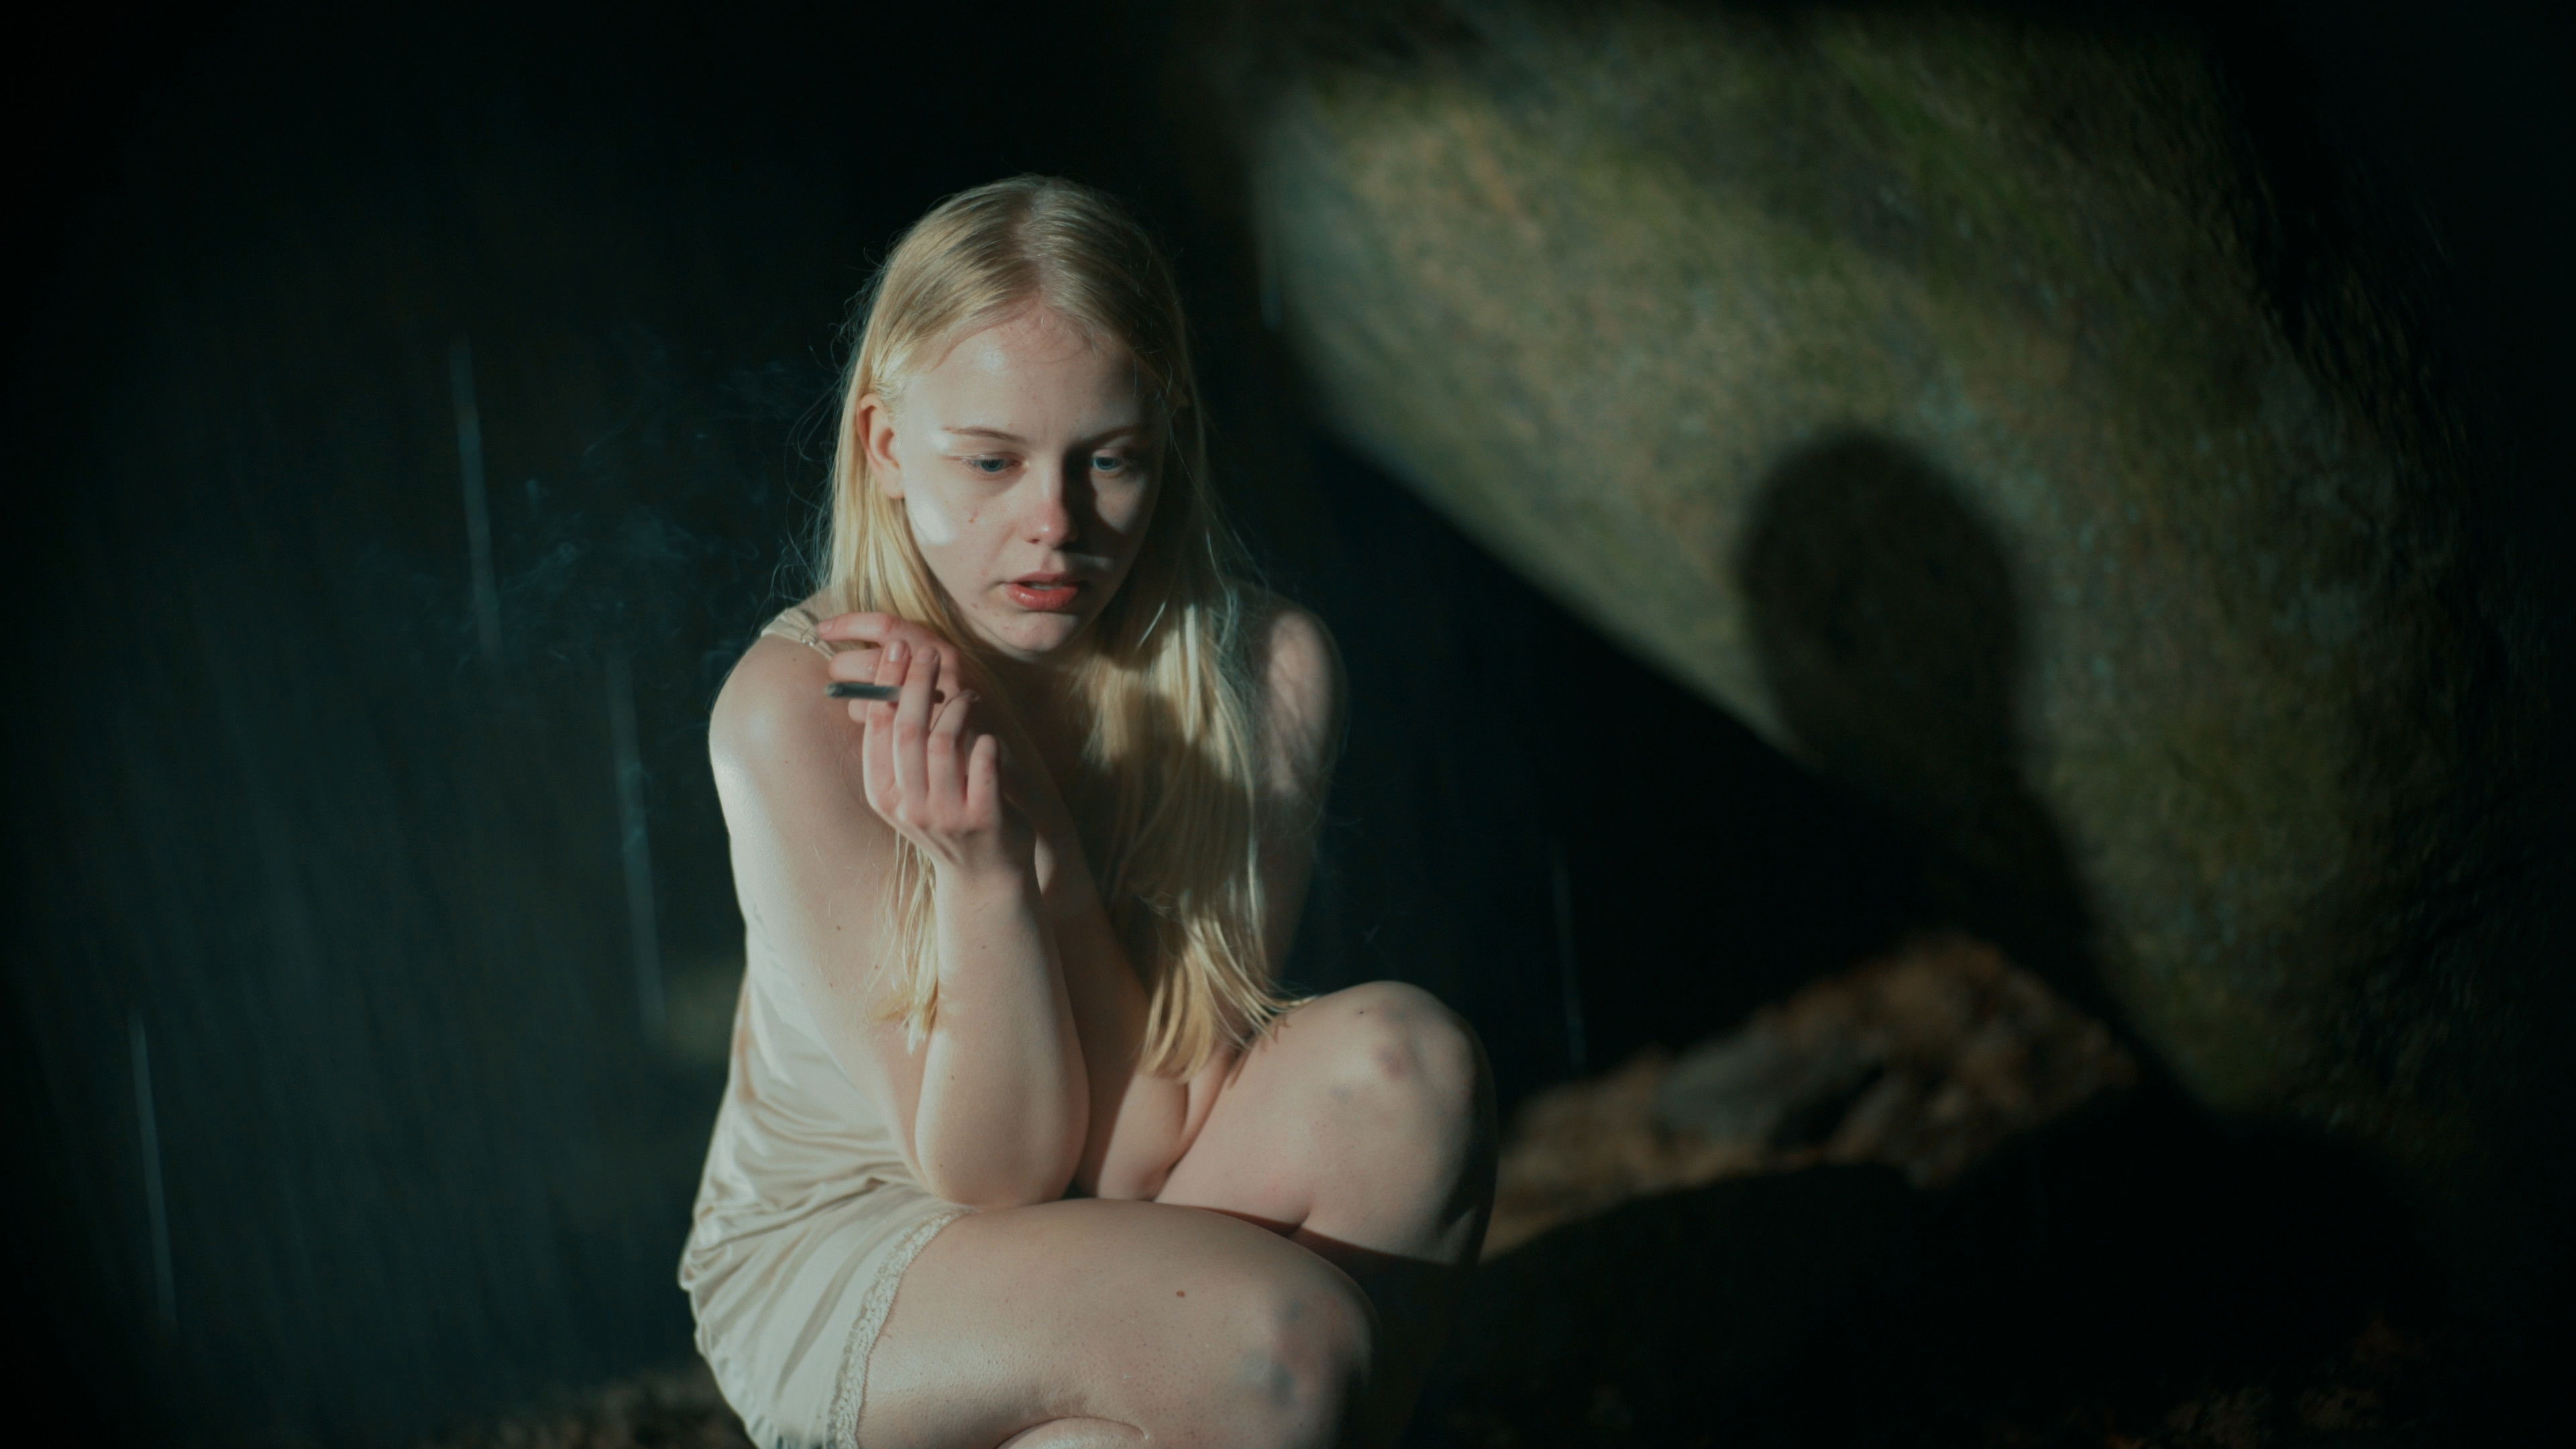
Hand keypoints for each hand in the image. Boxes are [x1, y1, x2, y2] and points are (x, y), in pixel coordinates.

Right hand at [819, 611, 1090, 903]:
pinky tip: (988, 733)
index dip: (887, 683)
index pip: (878, 727)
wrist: (983, 877)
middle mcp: (908, 804)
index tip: (898, 649)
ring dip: (957, 708)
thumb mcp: (912, 789)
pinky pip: (982, 767)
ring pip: (943, 743)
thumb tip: (893, 683)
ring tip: (969, 694)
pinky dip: (985, 742)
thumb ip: (901, 748)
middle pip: (908, 728)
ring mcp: (944, 814)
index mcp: (883, 792)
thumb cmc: (947, 820)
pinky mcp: (982, 820)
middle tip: (930, 651)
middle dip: (917, 682)